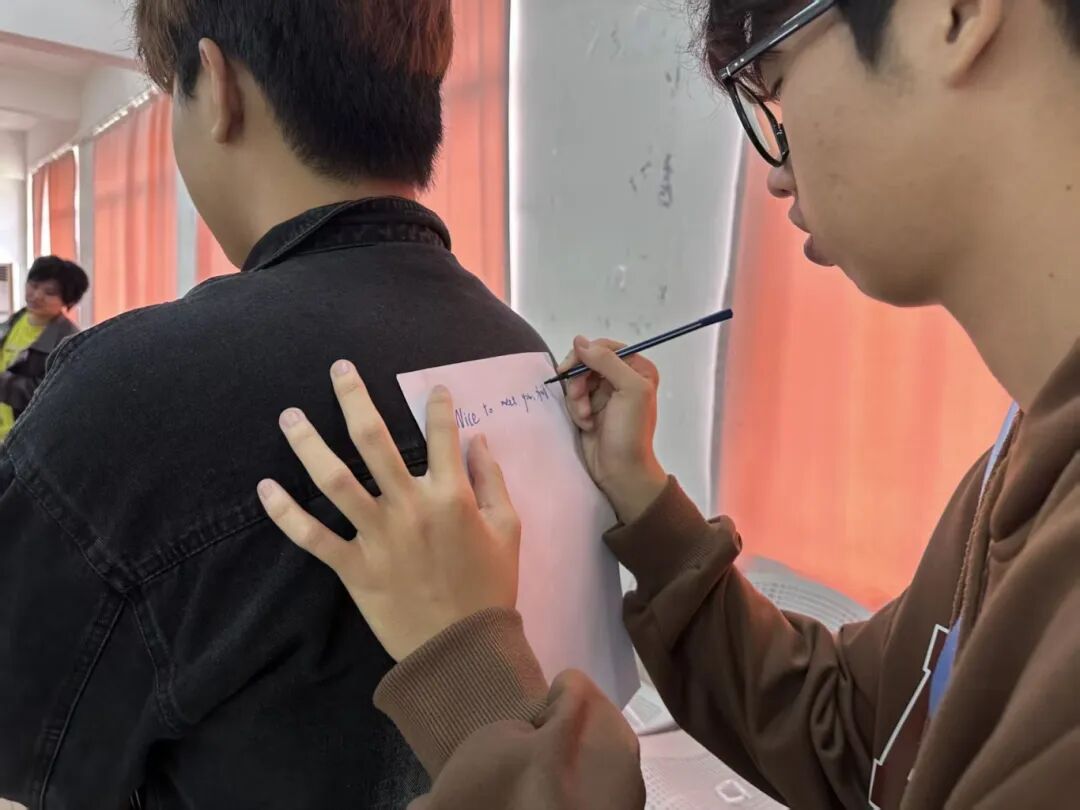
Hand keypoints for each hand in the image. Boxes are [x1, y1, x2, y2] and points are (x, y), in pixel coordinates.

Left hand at [257, 360, 521, 662]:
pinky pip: (313, 537)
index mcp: (451, 496)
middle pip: (374, 441)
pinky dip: (287, 514)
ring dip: (308, 445)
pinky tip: (265, 488)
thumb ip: (493, 482)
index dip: (439, 405)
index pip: (443, 434)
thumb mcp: (508, 530)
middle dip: (354, 399)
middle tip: (338, 369)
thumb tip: (479, 440)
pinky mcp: (354, 567)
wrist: (462, 649)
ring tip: (289, 416)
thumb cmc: (489, 587)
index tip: (434, 388)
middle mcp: (409, 507)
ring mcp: (377, 536)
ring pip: (335, 480)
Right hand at [559, 337, 667, 522]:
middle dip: (579, 382)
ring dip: (577, 399)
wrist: (620, 471)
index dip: (586, 355)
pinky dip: (576, 410)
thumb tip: (579, 340)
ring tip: (586, 418)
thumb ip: (607, 361)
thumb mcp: (629, 390)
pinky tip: (586, 425)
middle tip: (580, 400)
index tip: (570, 369)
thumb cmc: (630, 432)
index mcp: (638, 369)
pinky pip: (573, 397)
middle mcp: (622, 378)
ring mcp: (605, 394)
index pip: (605, 347)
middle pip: (587, 363)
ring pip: (577, 380)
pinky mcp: (590, 408)